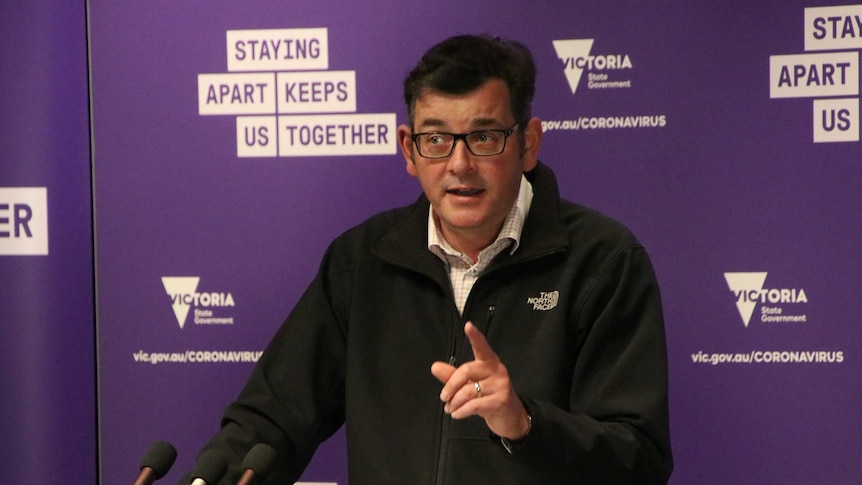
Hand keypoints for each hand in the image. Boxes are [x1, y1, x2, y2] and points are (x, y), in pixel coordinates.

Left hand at [430, 321, 530, 439]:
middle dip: (451, 385)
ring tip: (450, 408)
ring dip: (455, 402)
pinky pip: (475, 405)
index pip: (482, 346)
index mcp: (489, 362)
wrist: (509, 416)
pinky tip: (456, 414)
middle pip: (467, 371)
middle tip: (443, 397)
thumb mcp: (470, 385)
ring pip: (469, 391)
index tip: (468, 325)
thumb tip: (434, 366)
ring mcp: (501, 385)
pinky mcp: (502, 400)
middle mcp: (497, 370)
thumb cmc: (488, 396)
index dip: (475, 336)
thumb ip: (452, 376)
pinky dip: (461, 411)